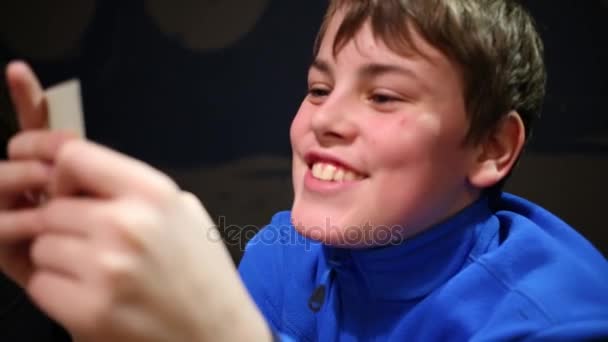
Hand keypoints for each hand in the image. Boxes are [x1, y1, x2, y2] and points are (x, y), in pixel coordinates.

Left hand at [1, 61, 270, 340]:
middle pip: (51, 208)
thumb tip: (71, 172)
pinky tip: (92, 295)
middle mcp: (127, 225)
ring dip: (59, 260)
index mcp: (153, 193)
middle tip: (90, 244)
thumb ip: (132, 188)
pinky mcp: (89, 310)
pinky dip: (58, 290)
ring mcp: (106, 268)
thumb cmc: (202, 273)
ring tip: (97, 273)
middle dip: (63, 226)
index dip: (58, 171)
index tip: (57, 183)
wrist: (217, 333)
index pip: (75, 157)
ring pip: (41, 247)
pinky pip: (41, 285)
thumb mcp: (183, 212)